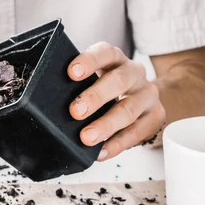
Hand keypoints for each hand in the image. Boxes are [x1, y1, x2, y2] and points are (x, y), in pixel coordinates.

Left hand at [67, 42, 165, 160]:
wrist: (143, 97)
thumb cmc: (108, 88)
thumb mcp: (95, 79)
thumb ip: (77, 86)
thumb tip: (48, 104)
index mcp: (115, 59)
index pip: (104, 53)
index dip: (88, 61)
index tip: (71, 73)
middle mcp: (134, 73)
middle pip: (118, 81)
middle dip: (95, 97)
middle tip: (75, 111)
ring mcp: (147, 94)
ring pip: (129, 109)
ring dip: (106, 125)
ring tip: (87, 138)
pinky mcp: (156, 116)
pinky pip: (138, 132)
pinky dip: (118, 144)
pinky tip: (101, 152)